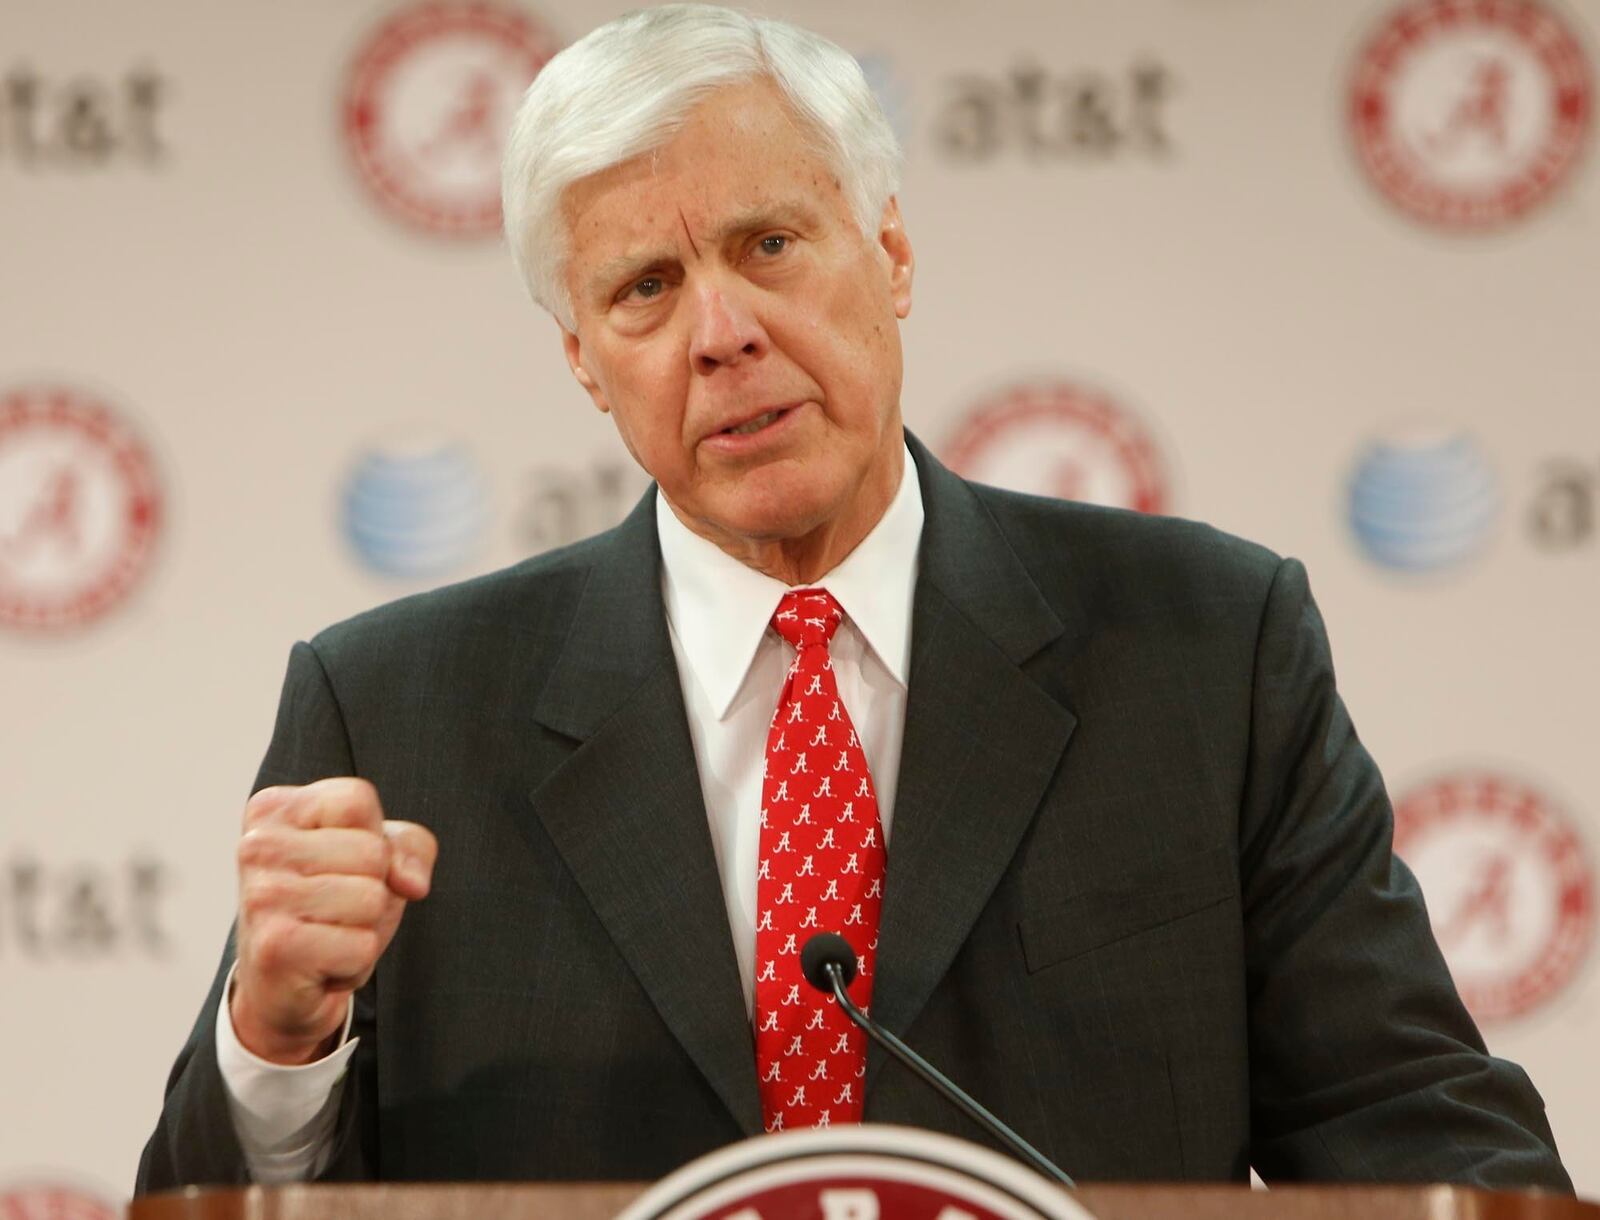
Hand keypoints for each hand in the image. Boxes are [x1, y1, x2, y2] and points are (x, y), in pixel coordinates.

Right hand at [229, 778, 436, 1064]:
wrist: (281, 986)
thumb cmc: (330, 907)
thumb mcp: (378, 859)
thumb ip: (410, 848)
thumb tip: (412, 883)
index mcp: (273, 810)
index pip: (358, 800)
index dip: (373, 838)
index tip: (340, 864)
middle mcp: (257, 846)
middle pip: (372, 851)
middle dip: (373, 888)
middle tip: (334, 909)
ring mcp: (262, 896)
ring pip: (372, 898)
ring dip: (365, 927)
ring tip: (329, 935)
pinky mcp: (275, 946)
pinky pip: (363, 945)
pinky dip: (356, 962)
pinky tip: (322, 964)